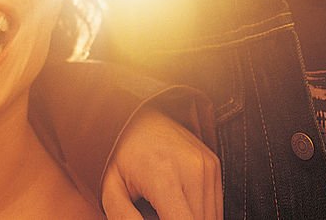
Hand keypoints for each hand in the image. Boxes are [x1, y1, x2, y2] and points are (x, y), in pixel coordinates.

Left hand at [100, 108, 221, 219]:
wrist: (138, 115)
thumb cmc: (121, 152)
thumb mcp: (111, 185)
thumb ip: (122, 215)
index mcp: (164, 177)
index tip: (156, 218)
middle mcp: (192, 170)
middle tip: (157, 212)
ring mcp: (206, 166)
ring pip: (210, 217)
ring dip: (191, 219)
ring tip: (166, 208)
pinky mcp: (213, 165)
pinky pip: (215, 205)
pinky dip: (199, 211)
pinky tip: (179, 202)